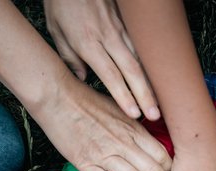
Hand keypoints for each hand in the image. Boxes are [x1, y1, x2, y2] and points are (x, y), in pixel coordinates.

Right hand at [35, 80, 170, 170]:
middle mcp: (123, 142)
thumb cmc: (87, 100)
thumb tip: (149, 133)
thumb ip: (134, 125)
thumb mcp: (119, 107)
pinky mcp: (85, 161)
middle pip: (153, 169)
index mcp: (133, 128)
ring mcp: (104, 153)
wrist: (57, 96)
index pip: (161, 154)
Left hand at [43, 0, 157, 121]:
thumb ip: (69, 57)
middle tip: (155, 116)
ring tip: (159, 102)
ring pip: (140, 58)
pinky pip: (140, 45)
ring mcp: (119, 27)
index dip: (123, 96)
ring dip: (151, 82)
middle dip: (145, 95)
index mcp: (87, 43)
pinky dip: (148, 64)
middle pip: (131, 70)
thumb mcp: (56, 30)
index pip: (110, 75)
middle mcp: (107, 36)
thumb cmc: (61, 3)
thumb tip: (83, 79)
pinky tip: (155, 78)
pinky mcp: (126, 20)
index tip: (134, 114)